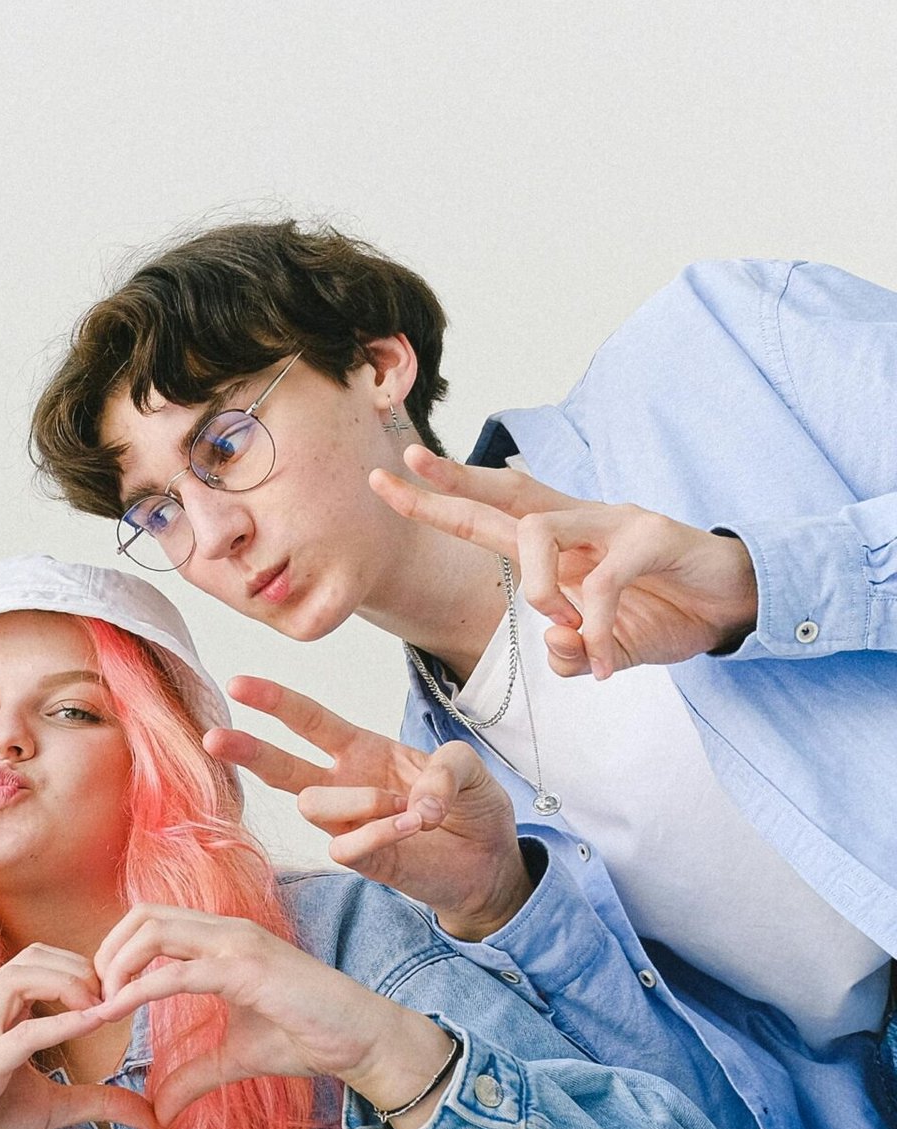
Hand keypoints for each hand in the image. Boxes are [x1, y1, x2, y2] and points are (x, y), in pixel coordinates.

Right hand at [0, 946, 158, 1128]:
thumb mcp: (52, 1106)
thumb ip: (96, 1099)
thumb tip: (150, 1113)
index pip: (35, 960)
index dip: (79, 968)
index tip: (115, 996)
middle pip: (29, 958)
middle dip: (79, 970)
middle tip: (115, 999)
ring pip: (16, 980)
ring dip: (68, 986)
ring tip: (104, 1008)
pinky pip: (18, 1035)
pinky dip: (59, 1025)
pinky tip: (93, 1024)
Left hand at [92, 905, 452, 1128]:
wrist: (362, 1040)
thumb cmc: (307, 1037)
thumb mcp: (236, 1058)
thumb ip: (194, 1076)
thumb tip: (159, 1109)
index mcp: (223, 939)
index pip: (153, 922)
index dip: (117, 952)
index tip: (101, 996)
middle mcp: (227, 929)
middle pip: (143, 915)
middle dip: (106, 952)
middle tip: (92, 998)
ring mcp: (237, 944)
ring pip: (154, 930)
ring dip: (116, 965)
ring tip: (100, 1006)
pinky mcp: (246, 969)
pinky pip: (177, 972)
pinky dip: (138, 990)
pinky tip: (117, 1013)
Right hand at [207, 680, 531, 941]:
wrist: (488, 863)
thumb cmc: (470, 807)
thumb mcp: (469, 766)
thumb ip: (446, 768)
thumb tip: (414, 803)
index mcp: (361, 749)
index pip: (308, 720)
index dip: (274, 701)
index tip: (238, 683)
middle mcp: (344, 785)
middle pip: (281, 765)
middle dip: (248, 749)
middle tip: (215, 738)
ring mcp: (347, 825)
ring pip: (313, 803)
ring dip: (361, 799)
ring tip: (406, 808)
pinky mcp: (357, 860)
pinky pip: (343, 845)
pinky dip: (378, 833)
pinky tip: (409, 830)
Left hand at [371, 448, 758, 676]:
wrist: (736, 603)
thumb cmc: (666, 613)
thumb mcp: (607, 651)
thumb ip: (573, 655)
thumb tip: (555, 644)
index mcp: (563, 546)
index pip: (492, 513)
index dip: (444, 498)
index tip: (392, 478)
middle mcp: (582, 523)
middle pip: (504, 496)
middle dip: (449, 485)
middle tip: (403, 467)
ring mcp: (616, 524)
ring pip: (539, 532)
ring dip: (535, 588)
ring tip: (564, 626)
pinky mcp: (654, 537)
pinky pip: (604, 583)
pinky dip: (597, 629)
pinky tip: (606, 661)